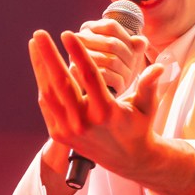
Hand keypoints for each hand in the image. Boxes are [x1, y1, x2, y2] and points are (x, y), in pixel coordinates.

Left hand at [29, 28, 172, 178]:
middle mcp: (84, 122)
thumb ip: (149, 85)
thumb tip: (160, 66)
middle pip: (61, 83)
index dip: (77, 53)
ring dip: (39, 67)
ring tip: (35, 44)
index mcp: (107, 111)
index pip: (89, 76)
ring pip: (48, 93)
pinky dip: (42, 84)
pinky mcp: (59, 135)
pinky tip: (40, 65)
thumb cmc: (139, 126)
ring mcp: (69, 130)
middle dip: (48, 56)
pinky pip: (47, 104)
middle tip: (39, 32)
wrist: (128, 161)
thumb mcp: (147, 107)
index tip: (67, 33)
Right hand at [68, 16, 147, 94]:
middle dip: (128, 57)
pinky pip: (103, 76)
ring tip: (129, 78)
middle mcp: (79, 38)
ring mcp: (75, 56)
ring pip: (109, 60)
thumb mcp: (128, 53)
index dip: (127, 39)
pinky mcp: (77, 74)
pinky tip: (121, 86)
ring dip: (125, 71)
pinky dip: (117, 82)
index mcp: (90, 28)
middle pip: (111, 43)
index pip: (111, 27)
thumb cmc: (115, 67)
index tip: (136, 52)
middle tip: (133, 68)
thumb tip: (141, 42)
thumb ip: (137, 45)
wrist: (99, 91)